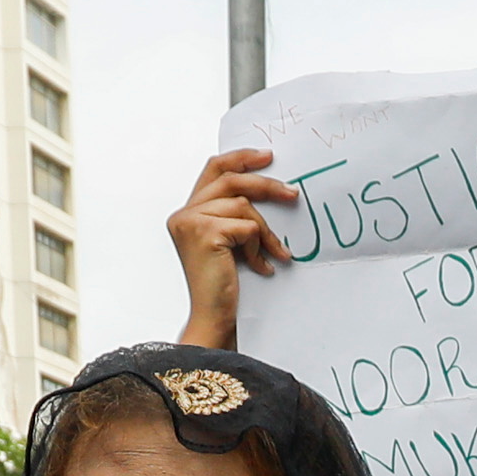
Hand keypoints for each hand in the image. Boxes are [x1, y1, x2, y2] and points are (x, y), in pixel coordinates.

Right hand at [168, 144, 295, 347]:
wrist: (214, 318)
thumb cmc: (224, 287)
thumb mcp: (230, 243)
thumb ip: (234, 215)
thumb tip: (270, 188)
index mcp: (187, 213)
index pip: (214, 170)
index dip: (241, 158)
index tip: (267, 157)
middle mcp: (184, 214)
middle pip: (230, 179)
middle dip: (265, 184)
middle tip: (292, 193)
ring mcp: (191, 222)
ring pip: (242, 205)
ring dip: (264, 231)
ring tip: (274, 253)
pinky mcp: (205, 233)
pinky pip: (247, 226)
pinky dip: (259, 246)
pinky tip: (261, 266)